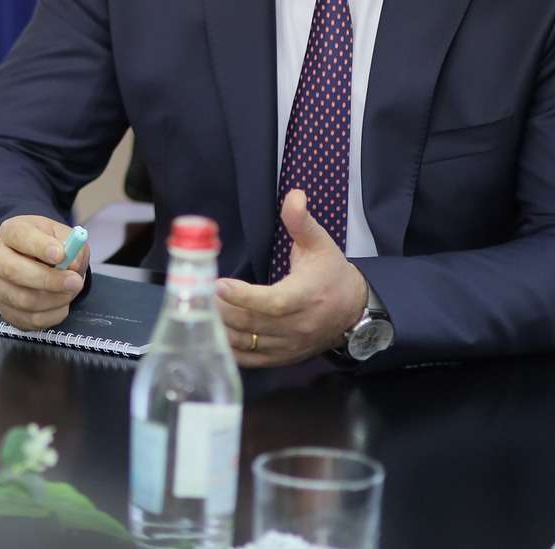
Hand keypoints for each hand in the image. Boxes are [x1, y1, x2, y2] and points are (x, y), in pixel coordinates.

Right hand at [0, 215, 88, 330]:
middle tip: (76, 282)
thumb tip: (72, 265)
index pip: (19, 236)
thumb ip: (73, 246)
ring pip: (24, 300)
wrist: (38, 264)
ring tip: (71, 291)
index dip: (40, 246)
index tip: (61, 255)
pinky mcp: (5, 311)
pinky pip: (31, 320)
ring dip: (56, 299)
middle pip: (13, 271)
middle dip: (49, 279)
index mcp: (10, 232)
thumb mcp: (64, 237)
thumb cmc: (50, 247)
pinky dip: (53, 314)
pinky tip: (61, 303)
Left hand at [215, 189, 368, 367]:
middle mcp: (299, 325)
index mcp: (307, 296)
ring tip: (201, 308)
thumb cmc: (331, 273)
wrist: (354, 310)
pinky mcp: (283, 357)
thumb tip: (293, 194)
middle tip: (200, 292)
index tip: (220, 284)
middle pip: (253, 324)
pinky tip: (212, 332)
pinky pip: (251, 359)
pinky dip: (229, 348)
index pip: (274, 303)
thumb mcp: (320, 243)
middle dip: (222, 308)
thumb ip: (301, 221)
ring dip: (221, 327)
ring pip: (248, 343)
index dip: (244, 296)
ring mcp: (290, 345)